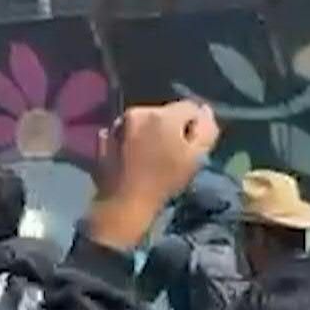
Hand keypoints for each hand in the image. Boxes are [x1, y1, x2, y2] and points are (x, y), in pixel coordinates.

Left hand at [87, 100, 218, 251]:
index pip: (190, 108)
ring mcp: (117, 123)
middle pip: (165, 113)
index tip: (192, 146)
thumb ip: (206, 129)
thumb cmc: (165, 180)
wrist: (125, 202)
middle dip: (172, 127)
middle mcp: (137, 111)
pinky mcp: (103, 137)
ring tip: (152, 156)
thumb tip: (204, 110)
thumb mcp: (196, 156)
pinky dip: (133, 139)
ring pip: (145, 121)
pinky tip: (135, 157)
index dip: (196, 126)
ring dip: (151, 132)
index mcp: (162, 114)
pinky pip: (126, 132)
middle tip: (173, 152)